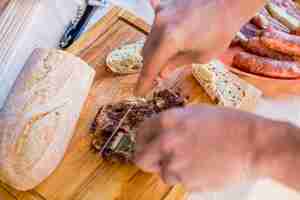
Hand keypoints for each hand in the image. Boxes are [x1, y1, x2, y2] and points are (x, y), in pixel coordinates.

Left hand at [134, 106, 263, 190]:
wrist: (254, 145)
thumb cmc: (230, 123)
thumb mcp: (197, 113)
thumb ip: (174, 123)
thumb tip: (160, 133)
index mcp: (167, 120)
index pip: (140, 132)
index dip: (141, 139)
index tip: (145, 143)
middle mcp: (165, 143)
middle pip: (140, 158)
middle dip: (147, 158)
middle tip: (158, 158)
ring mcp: (175, 165)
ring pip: (162, 173)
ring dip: (172, 169)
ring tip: (193, 160)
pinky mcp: (187, 182)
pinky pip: (181, 181)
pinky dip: (188, 177)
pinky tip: (204, 167)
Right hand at [135, 0, 265, 95]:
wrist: (230, 2)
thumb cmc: (221, 31)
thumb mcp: (201, 56)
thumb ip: (176, 63)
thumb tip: (161, 72)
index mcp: (169, 40)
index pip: (151, 66)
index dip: (144, 82)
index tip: (139, 93)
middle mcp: (160, 25)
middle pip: (146, 52)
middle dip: (150, 66)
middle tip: (157, 77)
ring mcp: (161, 12)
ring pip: (149, 38)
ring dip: (154, 51)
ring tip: (166, 58)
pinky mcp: (165, 5)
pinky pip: (155, 22)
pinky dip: (157, 32)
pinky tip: (160, 34)